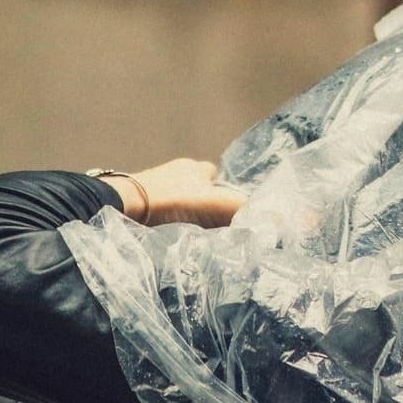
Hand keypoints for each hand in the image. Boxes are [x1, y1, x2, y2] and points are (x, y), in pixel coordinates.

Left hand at [109, 158, 243, 226]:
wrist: (125, 206)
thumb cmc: (174, 200)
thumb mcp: (217, 204)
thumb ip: (245, 210)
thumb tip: (277, 221)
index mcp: (195, 167)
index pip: (216, 177)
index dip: (225, 193)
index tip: (228, 214)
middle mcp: (174, 171)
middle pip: (196, 188)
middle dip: (203, 205)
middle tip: (209, 227)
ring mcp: (153, 184)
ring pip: (177, 200)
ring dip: (182, 214)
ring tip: (188, 235)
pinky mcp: (136, 200)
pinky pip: (158, 210)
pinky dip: (164, 221)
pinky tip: (167, 235)